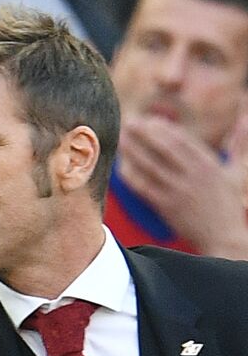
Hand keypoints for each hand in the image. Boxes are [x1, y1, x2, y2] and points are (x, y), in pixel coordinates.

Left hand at [118, 114, 247, 257]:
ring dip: (133, 151)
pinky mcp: (166, 206)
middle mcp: (193, 175)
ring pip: (150, 166)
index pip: (182, 139)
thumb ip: (238, 144)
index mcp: (209, 164)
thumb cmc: (228, 204)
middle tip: (128, 122)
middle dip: (144, 133)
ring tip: (120, 139)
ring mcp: (178, 191)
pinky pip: (144, 187)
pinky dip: (131, 175)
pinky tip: (120, 167)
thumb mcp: (237, 172)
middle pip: (163, 148)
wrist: (223, 237)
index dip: (162, 128)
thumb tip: (245, 118)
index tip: (148, 120)